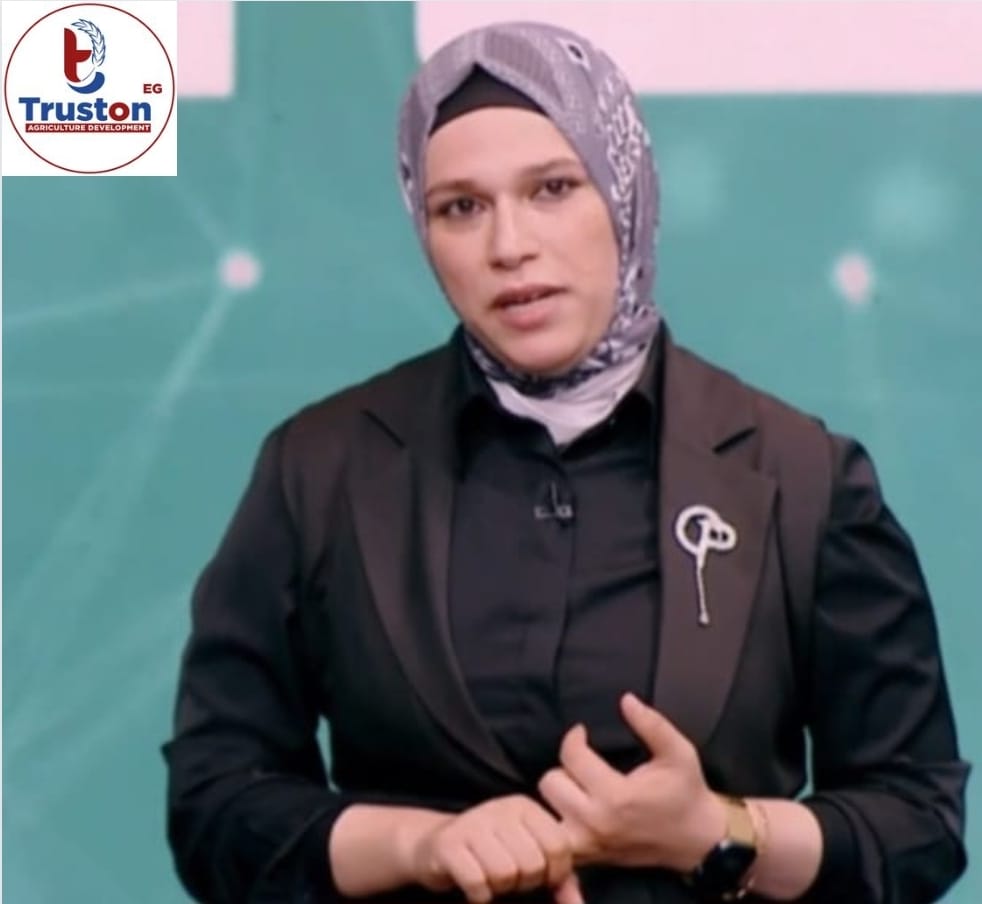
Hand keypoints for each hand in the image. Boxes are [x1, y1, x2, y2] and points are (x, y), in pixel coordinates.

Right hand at [405, 794, 583, 903]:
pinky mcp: (448, 844)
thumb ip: (558, 878)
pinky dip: (478, 895)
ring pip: (505, 874)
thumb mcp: (526, 856)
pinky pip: (477, 882)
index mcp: (524, 807)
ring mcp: (472, 823)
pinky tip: (473, 887)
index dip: (554, 872)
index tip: (540, 878)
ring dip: (499, 888)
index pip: (559, 844)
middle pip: (533, 863)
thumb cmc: (491, 854)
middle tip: (510, 879)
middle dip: (524, 883)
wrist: (434, 847)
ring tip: (490, 879)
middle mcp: (500, 808)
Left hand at [538, 693, 726, 871]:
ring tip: (576, 784)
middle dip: (564, 767)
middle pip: (550, 783)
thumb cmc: (686, 793)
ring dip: (558, 794)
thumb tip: (626, 699)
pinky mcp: (587, 858)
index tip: (582, 732)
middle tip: (582, 763)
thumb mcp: (678, 753)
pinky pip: (554, 837)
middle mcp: (594, 823)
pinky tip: (574, 807)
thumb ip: (652, 724)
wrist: (698, 842)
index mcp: (615, 797)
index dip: (574, 737)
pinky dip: (557, 822)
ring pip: (545, 812)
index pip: (571, 756)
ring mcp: (588, 845)